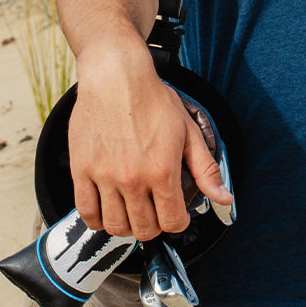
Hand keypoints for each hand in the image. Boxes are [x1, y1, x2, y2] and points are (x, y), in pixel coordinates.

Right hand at [67, 37, 232, 240]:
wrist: (115, 77)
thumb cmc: (153, 100)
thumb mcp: (188, 131)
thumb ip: (206, 170)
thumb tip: (224, 199)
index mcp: (163, 170)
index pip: (173, 223)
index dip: (179, 222)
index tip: (176, 214)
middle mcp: (133, 178)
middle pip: (144, 229)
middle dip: (155, 226)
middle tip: (154, 211)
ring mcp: (104, 176)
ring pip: (115, 226)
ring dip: (127, 225)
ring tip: (132, 210)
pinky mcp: (81, 170)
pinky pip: (86, 212)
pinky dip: (97, 220)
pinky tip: (107, 209)